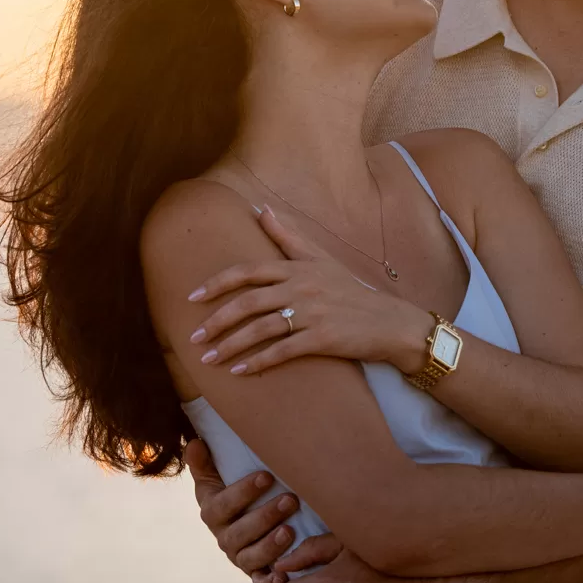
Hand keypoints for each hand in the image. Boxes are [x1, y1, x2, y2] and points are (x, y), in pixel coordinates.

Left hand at [186, 207, 433, 375]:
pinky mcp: (323, 339)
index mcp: (298, 268)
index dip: (218, 283)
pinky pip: (282, 351)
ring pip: (261, 329)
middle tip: (194, 337)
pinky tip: (240, 373)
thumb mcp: (322, 260)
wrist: (390, 322)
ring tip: (209, 360)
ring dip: (231, 346)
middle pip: (249, 302)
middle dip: (217, 321)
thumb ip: (289, 237)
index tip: (193, 297)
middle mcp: (302, 288)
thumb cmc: (352, 291)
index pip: (249, 271)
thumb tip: (261, 209)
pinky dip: (258, 362)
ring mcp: (312, 314)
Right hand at [187, 438, 312, 582]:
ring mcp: (239, 558)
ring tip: (290, 531)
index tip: (267, 476)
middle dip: (264, 517)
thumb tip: (195, 443)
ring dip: (270, 546)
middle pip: (238, 533)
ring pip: (250, 558)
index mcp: (213, 512)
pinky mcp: (255, 574)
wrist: (247, 525)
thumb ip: (206, 464)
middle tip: (290, 500)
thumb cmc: (237, 495)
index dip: (243, 492)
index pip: (222, 504)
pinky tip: (282, 579)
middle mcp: (224, 538)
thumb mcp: (218, 479)